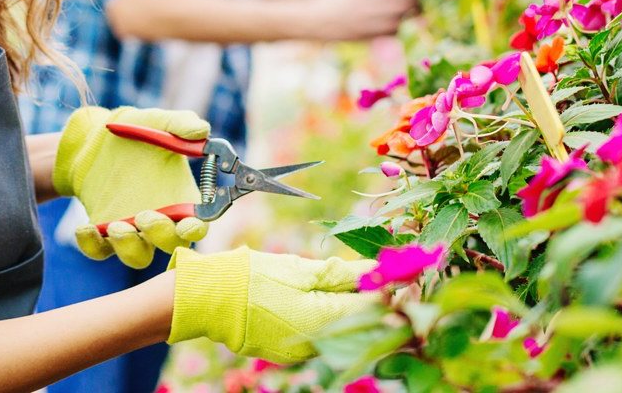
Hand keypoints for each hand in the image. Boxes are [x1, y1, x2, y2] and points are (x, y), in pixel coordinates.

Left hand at [52, 106, 208, 268]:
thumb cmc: (138, 130)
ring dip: (129, 248)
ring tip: (114, 226)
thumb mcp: (159, 121)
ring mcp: (133, 229)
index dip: (197, 228)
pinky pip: (100, 251)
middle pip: (172, 244)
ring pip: (138, 256)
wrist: (97, 139)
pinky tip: (84, 228)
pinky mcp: (103, 232)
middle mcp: (161, 218)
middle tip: (144, 216)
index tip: (188, 223)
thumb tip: (203, 131)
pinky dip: (92, 246)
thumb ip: (181, 124)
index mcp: (182, 197)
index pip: (198, 223)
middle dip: (161, 236)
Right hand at [168, 246, 376, 364]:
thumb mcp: (299, 269)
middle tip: (395, 278)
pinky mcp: (292, 351)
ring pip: (344, 330)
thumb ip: (340, 274)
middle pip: (362, 324)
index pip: (373, 309)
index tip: (411, 274)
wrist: (211, 299)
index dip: (394, 291)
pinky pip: (324, 334)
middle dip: (381, 302)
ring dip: (359, 310)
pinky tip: (338, 298)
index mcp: (323, 321)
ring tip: (368, 285)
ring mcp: (304, 352)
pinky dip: (335, 317)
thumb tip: (376, 272)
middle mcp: (318, 345)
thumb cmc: (253, 277)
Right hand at [302, 0, 416, 40]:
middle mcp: (366, 9)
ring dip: (405, 19)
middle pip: (401, 8)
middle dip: (413, 5)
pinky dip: (394, 30)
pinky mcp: (363, 37)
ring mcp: (365, 25)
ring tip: (408, 14)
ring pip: (397, 23)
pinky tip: (395, 25)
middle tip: (418, 3)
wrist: (312, 20)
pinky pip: (386, 36)